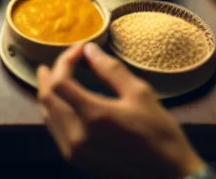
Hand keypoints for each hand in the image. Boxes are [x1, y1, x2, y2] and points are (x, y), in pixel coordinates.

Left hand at [38, 43, 206, 178]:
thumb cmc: (159, 132)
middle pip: (48, 98)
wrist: (167, 174)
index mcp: (93, 115)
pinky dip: (55, 112)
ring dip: (50, 93)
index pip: (61, 81)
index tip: (81, 49)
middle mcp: (77, 135)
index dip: (65, 60)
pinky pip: (56, 131)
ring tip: (55, 77)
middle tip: (60, 60)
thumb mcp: (139, 94)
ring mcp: (75, 151)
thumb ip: (111, 69)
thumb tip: (90, 50)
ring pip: (48, 115)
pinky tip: (64, 103)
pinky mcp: (77, 161)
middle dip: (50, 75)